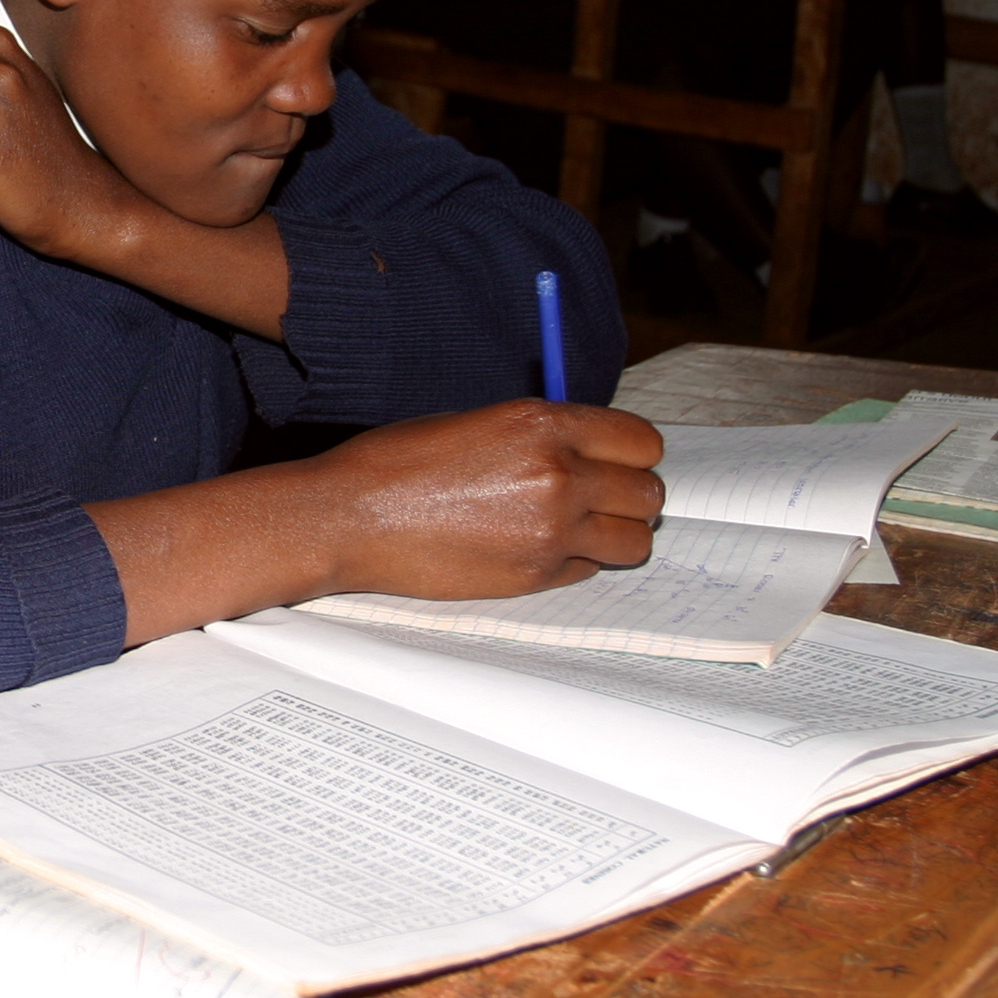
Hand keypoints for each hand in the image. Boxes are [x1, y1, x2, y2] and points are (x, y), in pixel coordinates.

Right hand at [283, 401, 664, 599]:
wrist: (348, 518)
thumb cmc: (397, 464)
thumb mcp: (476, 421)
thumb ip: (540, 432)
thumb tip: (588, 448)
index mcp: (542, 424)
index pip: (642, 441)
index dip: (632, 452)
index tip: (617, 460)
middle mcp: (558, 475)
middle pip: (649, 493)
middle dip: (630, 495)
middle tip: (602, 497)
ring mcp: (550, 531)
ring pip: (634, 541)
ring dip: (614, 535)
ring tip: (578, 528)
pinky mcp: (534, 576)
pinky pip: (590, 570)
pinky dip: (575, 561)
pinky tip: (534, 547)